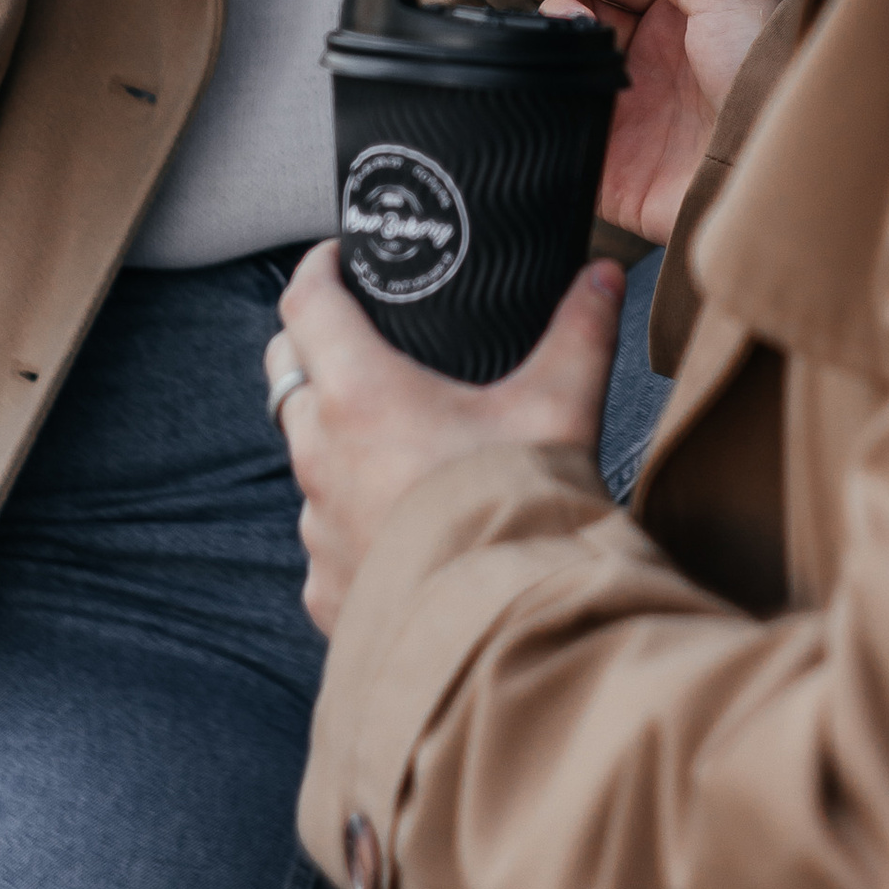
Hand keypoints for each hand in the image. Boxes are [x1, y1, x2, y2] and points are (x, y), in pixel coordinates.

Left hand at [267, 241, 622, 633]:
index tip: (340, 256)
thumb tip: (601, 274)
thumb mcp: (561, 409)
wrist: (508, 631)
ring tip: (399, 443)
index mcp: (361, 396)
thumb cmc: (526, 509)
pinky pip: (328, 540)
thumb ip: (580, 332)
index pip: (305, 304)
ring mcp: (316, 528)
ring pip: (309, 461)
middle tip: (358, 336)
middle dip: (311, 347)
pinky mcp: (326, 587)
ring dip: (339, 443)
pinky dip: (356, 524)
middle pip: (287, 376)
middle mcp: (321, 457)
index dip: (319, 268)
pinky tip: (406, 528)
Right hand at [541, 0, 778, 247]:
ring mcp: (629, 114)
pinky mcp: (609, 165)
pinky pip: (560, 129)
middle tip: (577, 4)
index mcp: (683, 20)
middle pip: (586, 17)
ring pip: (565, 68)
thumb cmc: (761, 68)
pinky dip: (545, 101)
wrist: (769, 159)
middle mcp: (654, 64)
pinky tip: (557, 81)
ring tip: (573, 36)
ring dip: (555, 41)